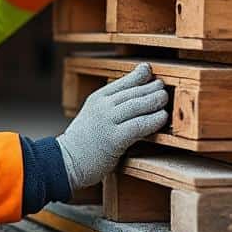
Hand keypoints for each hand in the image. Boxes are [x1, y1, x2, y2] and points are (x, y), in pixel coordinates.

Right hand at [55, 62, 167, 189]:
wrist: (66, 161)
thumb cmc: (83, 141)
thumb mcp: (93, 115)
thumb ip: (110, 105)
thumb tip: (133, 97)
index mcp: (97, 98)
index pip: (122, 82)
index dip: (138, 75)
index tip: (149, 70)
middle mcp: (102, 107)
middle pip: (132, 92)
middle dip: (151, 87)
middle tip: (163, 87)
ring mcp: (108, 122)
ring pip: (137, 105)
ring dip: (155, 100)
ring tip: (165, 99)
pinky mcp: (115, 139)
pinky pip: (138, 125)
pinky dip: (153, 120)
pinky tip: (162, 117)